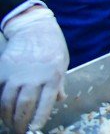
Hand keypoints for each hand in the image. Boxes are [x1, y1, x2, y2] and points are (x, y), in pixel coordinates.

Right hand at [0, 7, 68, 133]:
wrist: (35, 27)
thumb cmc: (53, 45)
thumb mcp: (63, 63)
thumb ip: (60, 83)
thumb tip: (59, 100)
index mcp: (52, 76)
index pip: (45, 104)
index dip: (38, 120)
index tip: (34, 130)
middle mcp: (34, 77)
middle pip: (24, 106)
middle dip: (21, 123)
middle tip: (19, 130)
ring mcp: (16, 74)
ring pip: (8, 102)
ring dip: (7, 117)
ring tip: (10, 123)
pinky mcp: (3, 69)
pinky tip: (0, 110)